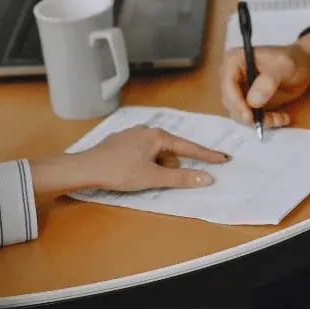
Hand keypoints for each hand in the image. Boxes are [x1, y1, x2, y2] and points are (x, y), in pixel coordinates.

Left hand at [34, 126, 228, 196]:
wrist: (86, 168)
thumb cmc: (119, 171)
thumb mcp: (153, 177)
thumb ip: (181, 178)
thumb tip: (206, 178)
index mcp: (158, 136)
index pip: (189, 147)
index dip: (207, 155)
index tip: (224, 159)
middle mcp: (147, 130)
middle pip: (171, 152)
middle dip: (170, 168)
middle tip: (155, 179)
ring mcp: (133, 134)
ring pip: (156, 154)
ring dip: (156, 167)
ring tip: (138, 177)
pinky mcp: (122, 141)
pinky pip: (143, 153)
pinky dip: (144, 164)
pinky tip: (130, 172)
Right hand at [219, 30, 309, 127]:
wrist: (303, 66)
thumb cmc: (293, 60)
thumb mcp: (283, 67)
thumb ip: (268, 82)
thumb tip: (253, 102)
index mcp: (234, 60)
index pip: (227, 84)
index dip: (236, 102)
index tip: (249, 116)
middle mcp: (232, 75)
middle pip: (230, 102)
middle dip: (248, 115)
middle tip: (268, 121)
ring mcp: (239, 90)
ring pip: (240, 113)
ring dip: (259, 120)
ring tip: (280, 118)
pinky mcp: (248, 102)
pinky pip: (250, 118)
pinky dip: (265, 121)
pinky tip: (281, 118)